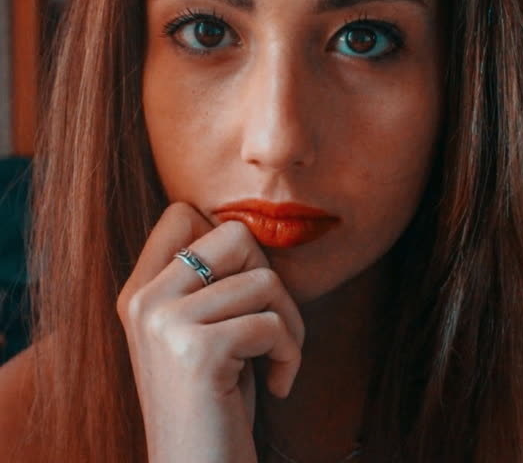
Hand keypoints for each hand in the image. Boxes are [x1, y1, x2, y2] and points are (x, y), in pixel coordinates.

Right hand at [117, 203, 304, 462]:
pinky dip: (290, 355)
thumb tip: (247, 228)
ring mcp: (166, 323)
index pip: (181, 213)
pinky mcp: (199, 351)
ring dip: (290, 323)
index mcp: (140, 291)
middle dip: (270, 279)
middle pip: (235, 235)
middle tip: (270, 326)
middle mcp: (144, 300)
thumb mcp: (198, 330)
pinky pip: (273, 324)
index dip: (227, 242)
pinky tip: (276, 385)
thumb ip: (206, 280)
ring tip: (277, 358)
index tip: (240, 289)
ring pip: (265, 280)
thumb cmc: (214, 400)